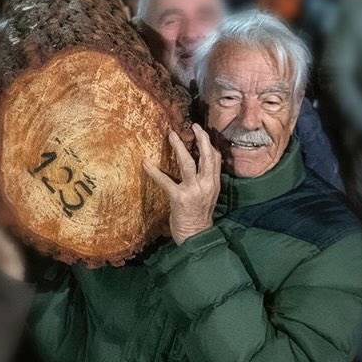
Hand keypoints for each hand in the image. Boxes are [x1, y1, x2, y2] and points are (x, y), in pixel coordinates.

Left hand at [143, 124, 220, 244]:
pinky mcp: (179, 198)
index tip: (201, 132)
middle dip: (201, 138)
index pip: (215, 159)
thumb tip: (199, 165)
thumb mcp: (209, 196)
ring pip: (188, 163)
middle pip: (206, 156)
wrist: (197, 236)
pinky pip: (165, 181)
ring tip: (172, 135)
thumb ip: (206, 180)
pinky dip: (154, 172)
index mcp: (214, 184)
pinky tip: (146, 163)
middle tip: (193, 126)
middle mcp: (206, 185)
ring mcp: (193, 191)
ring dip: (179, 147)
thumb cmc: (200, 216)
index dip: (208, 143)